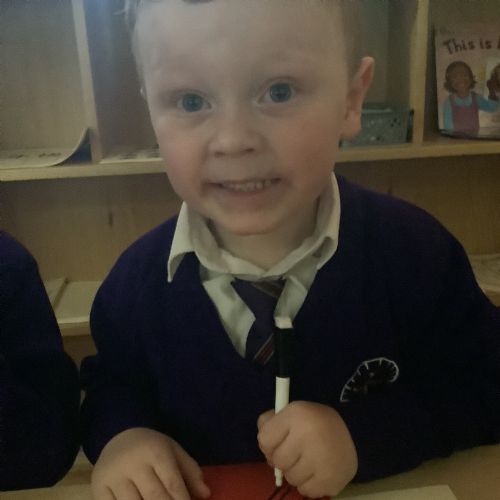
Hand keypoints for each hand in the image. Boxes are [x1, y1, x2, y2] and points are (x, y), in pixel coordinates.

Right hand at [91, 427, 210, 499]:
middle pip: (153, 497)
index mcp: (155, 451)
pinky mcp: (98, 488)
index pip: (172, 483)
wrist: (118, 436)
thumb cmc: (151, 448)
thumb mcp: (173, 451)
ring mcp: (113, 477)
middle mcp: (133, 463)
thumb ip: (190, 471)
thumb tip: (205, 494)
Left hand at [257, 401, 357, 497]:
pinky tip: (317, 471)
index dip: (269, 442)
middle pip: (277, 461)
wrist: (355, 432)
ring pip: (290, 478)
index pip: (264, 439)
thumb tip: (262, 442)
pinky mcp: (330, 481)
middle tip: (296, 452)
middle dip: (282, 459)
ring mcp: (320, 460)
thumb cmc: (316, 422)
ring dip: (295, 472)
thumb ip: (272, 423)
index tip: (280, 440)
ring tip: (309, 460)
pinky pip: (305, 490)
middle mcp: (308, 435)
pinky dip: (308, 483)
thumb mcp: (294, 412)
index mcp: (298, 414)